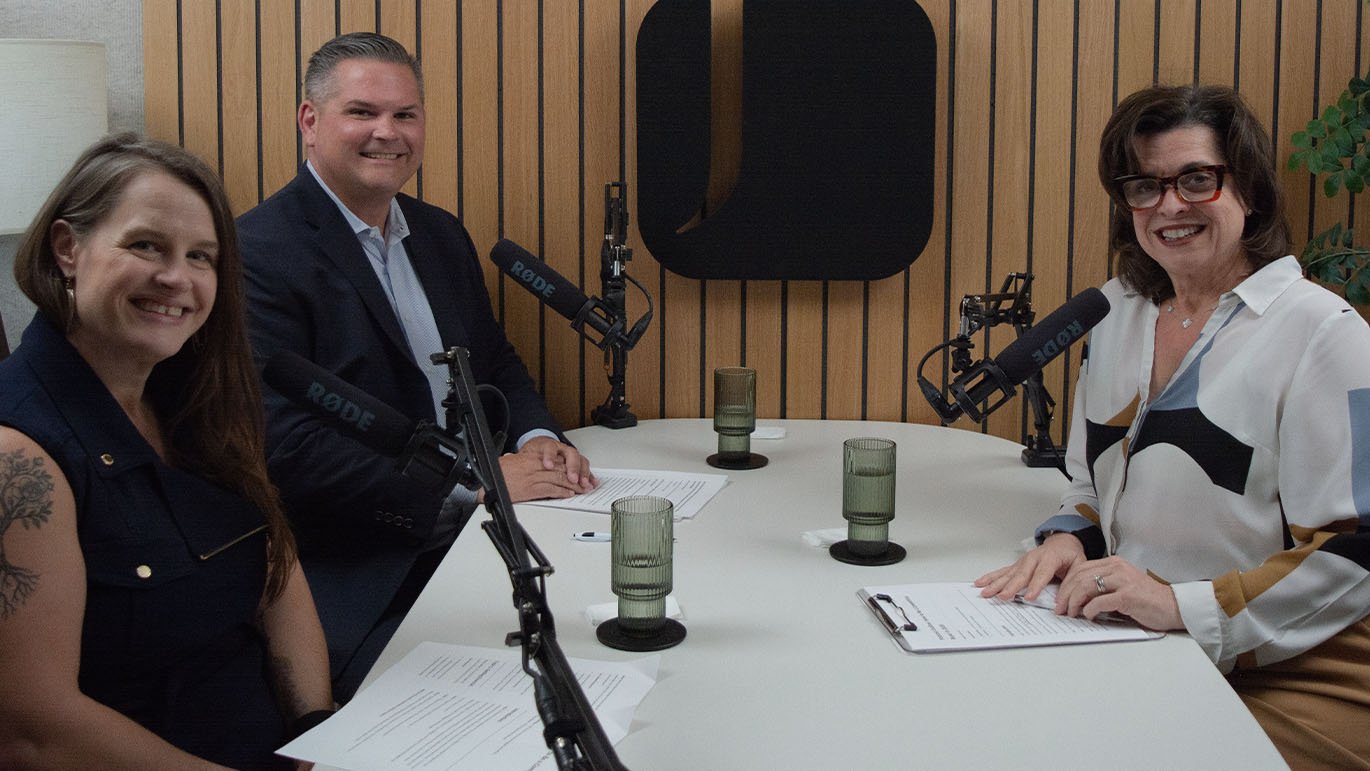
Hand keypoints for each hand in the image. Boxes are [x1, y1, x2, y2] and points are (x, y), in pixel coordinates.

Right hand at [487, 437, 597, 502]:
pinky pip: (551, 490)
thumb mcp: (512, 461)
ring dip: (573, 486)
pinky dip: (561, 492)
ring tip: (582, 490)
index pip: (557, 460)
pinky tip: (568, 494)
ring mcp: (533, 477)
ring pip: (559, 479)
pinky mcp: (531, 489)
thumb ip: (522, 461)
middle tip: (586, 482)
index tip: (578, 472)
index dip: (570, 467)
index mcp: (532, 458)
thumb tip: (519, 458)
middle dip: (576, 476)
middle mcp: (535, 466)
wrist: (484, 482)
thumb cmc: (497, 473)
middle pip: (562, 469)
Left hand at [518, 436, 597, 491]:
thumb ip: (519, 458)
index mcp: (548, 445)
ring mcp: (570, 455)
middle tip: (572, 478)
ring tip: (583, 484)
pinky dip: (589, 475)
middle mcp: (562, 448)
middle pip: (570, 454)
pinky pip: (586, 467)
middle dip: (572, 467)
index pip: (549, 449)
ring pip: (580, 460)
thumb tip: (507, 457)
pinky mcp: (577, 462)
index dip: (549, 457)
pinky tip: (592, 483)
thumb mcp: (527, 455)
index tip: (547, 465)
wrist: (542, 446)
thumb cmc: (535, 453)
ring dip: (583, 473)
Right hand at [974, 533, 1086, 602]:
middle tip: (1003, 596)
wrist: (1063, 541)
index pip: (1042, 573)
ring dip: (996, 583)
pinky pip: (1002, 571)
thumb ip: (1072, 581)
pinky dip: (991, 577)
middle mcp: (1033, 558)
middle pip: (1021, 574)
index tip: (1030, 597)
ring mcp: (1023, 561)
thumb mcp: (1079, 565)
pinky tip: (980, 582)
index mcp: (1050, 558)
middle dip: (1011, 586)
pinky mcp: (1017, 565)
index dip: (1035, 586)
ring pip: (1008, 573)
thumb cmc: (1069, 554)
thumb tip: (1064, 601)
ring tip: (985, 592)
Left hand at [1056, 556, 1183, 630]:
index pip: (1080, 569)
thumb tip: (1076, 598)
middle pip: (1079, 577)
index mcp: (1113, 563)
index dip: (1066, 585)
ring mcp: (1123, 580)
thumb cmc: (1146, 600)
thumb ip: (1101, 587)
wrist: (1173, 606)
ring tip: (1071, 613)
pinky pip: (1100, 601)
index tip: (1060, 599)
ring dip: (1074, 602)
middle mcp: (1117, 568)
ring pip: (1085, 586)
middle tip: (1060, 609)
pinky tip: (1088, 616)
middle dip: (1065, 594)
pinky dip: (1089, 610)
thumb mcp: (1120, 586)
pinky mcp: (1128, 595)